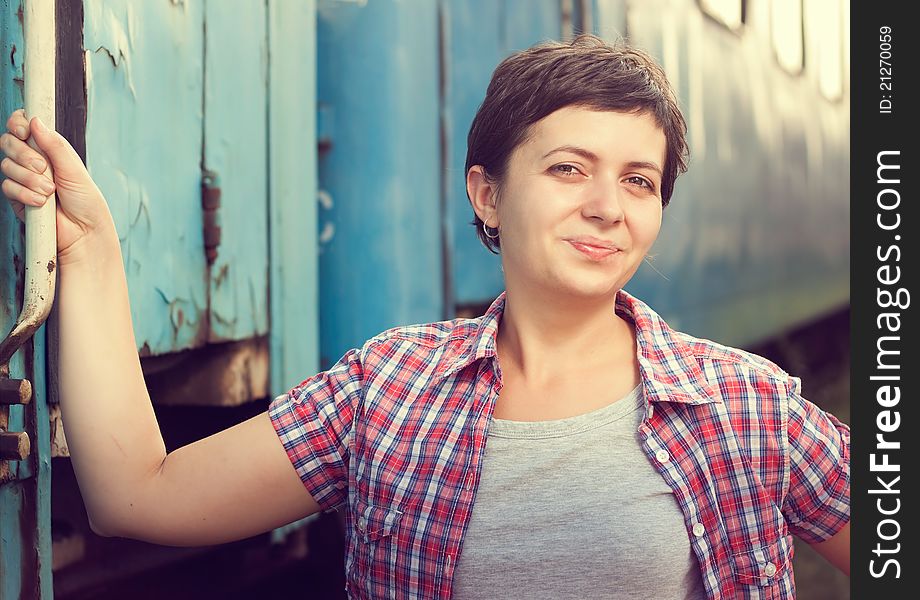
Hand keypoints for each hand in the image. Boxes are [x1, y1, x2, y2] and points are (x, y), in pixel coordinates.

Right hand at [1, 109, 114, 260]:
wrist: (83, 232)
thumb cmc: (85, 201)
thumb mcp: (73, 169)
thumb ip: (54, 145)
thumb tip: (35, 120)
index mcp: (49, 149)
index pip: (23, 125)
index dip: (17, 124)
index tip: (23, 131)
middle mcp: (34, 160)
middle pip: (8, 142)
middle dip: (24, 154)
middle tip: (44, 168)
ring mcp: (23, 178)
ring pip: (6, 165)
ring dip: (28, 178)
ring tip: (50, 191)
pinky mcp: (17, 197)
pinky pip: (8, 187)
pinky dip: (24, 194)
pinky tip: (41, 202)